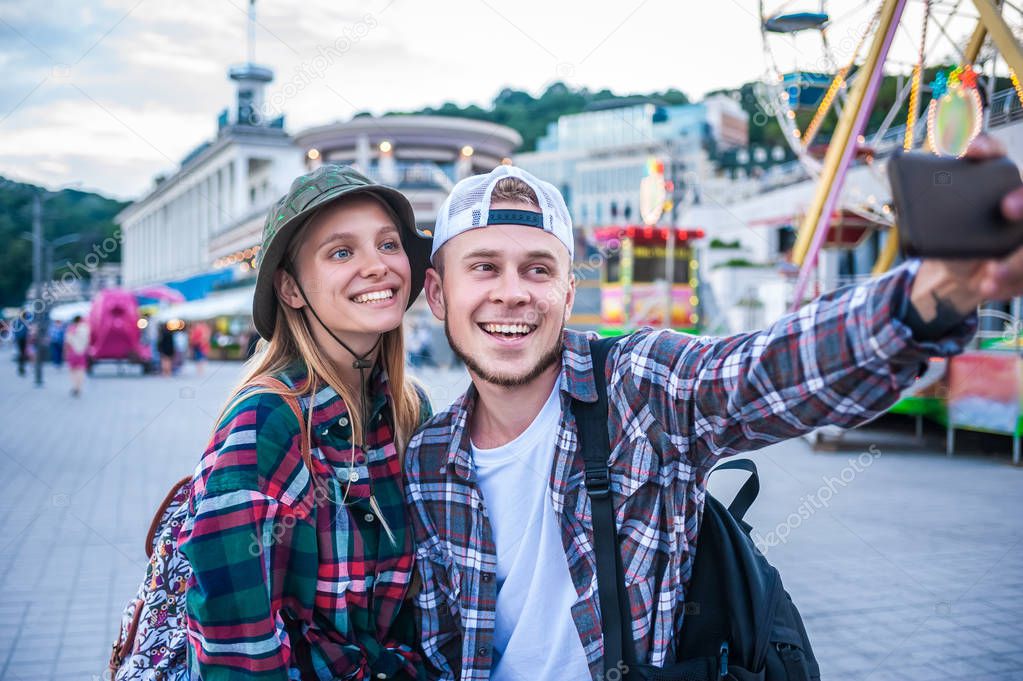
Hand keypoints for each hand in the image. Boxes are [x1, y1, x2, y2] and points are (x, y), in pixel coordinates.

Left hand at [911, 135, 1022, 321]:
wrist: (958, 269)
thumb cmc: (949, 235)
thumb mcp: (931, 221)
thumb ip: (923, 205)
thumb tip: (903, 196)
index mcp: (991, 183)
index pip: (994, 155)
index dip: (986, 147)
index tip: (971, 149)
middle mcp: (1014, 202)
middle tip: (1007, 207)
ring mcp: (1021, 232)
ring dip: (1017, 259)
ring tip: (993, 272)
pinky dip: (1006, 282)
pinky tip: (989, 285)